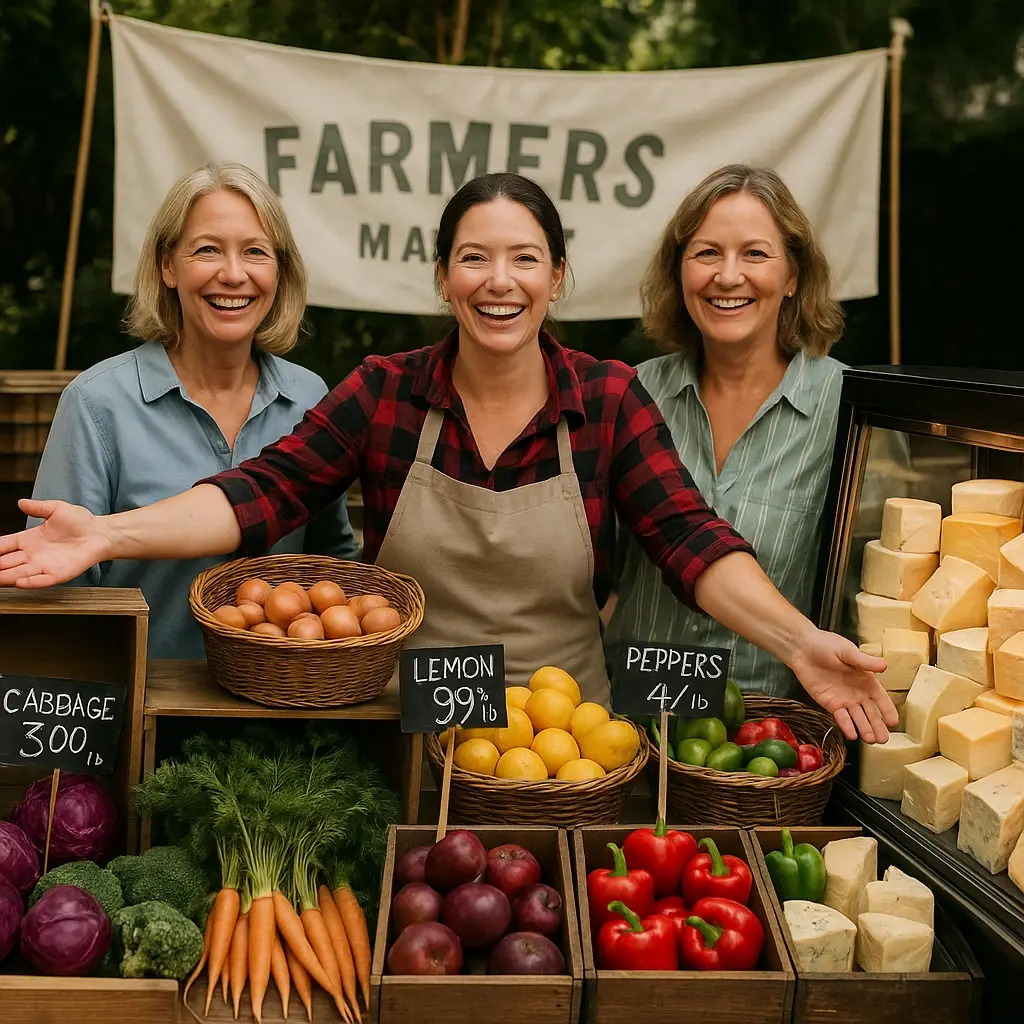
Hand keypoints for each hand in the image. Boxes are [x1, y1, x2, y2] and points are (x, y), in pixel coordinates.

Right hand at [0, 499, 110, 587]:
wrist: (101, 532)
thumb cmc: (81, 522)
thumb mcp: (56, 509)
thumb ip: (38, 507)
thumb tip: (21, 502)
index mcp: (29, 539)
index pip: (4, 545)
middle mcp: (33, 554)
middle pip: (7, 562)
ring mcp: (44, 565)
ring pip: (19, 573)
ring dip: (7, 577)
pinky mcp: (58, 573)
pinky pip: (41, 580)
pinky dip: (30, 582)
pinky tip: (19, 582)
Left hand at [788, 628, 896, 743]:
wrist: (802, 649)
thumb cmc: (826, 645)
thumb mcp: (847, 651)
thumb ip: (864, 661)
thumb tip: (884, 665)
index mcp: (866, 680)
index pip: (881, 698)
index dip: (888, 710)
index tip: (894, 722)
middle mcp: (858, 693)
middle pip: (871, 713)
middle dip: (878, 726)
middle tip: (884, 740)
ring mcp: (844, 700)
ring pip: (858, 718)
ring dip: (865, 729)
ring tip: (872, 740)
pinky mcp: (830, 704)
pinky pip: (841, 717)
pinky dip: (846, 726)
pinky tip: (852, 735)